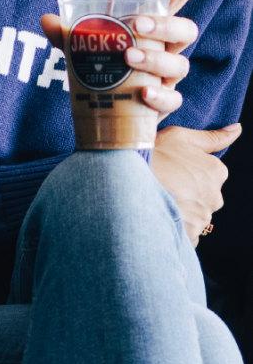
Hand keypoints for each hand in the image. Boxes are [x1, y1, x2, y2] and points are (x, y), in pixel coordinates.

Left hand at [41, 0, 197, 122]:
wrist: (108, 116)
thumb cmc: (102, 73)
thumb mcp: (84, 50)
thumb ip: (69, 36)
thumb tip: (47, 19)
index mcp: (153, 29)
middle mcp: (166, 50)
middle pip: (186, 30)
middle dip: (166, 24)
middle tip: (137, 25)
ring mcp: (167, 77)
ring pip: (179, 63)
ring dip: (155, 58)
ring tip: (128, 56)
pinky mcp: (163, 104)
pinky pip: (173, 99)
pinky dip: (160, 96)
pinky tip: (143, 93)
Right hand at [152, 124, 240, 246]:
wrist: (126, 181)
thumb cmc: (151, 155)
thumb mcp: (178, 137)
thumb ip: (212, 137)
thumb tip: (237, 129)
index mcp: (216, 171)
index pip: (208, 175)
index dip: (187, 173)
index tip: (170, 171)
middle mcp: (215, 196)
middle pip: (203, 197)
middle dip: (186, 195)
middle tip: (162, 186)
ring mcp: (202, 217)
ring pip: (193, 216)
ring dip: (179, 212)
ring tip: (157, 201)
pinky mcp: (189, 234)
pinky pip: (186, 234)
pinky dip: (174, 228)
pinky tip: (158, 217)